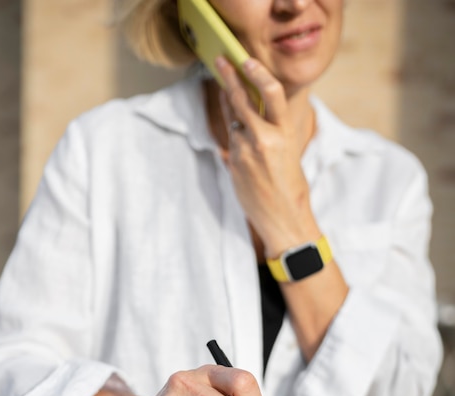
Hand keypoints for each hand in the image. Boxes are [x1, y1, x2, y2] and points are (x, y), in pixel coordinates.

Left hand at [215, 56, 320, 257]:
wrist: (283, 218)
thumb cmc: (291, 186)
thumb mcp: (289, 151)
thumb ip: (272, 132)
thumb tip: (251, 114)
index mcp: (285, 134)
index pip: (271, 93)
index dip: (257, 73)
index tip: (245, 60)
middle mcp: (264, 139)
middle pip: (241, 100)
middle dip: (228, 78)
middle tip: (220, 62)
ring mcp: (245, 153)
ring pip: (233, 122)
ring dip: (233, 115)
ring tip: (231, 102)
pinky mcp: (233, 165)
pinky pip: (231, 143)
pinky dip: (235, 139)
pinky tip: (241, 143)